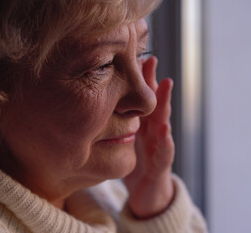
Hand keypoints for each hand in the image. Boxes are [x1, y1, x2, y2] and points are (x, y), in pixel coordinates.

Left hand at [123, 56, 174, 218]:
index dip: (136, 79)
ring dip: (164, 101)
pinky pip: (164, 151)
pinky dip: (165, 139)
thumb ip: (111, 123)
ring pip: (162, 120)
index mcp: (139, 124)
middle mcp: (150, 131)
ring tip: (165, 83)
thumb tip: (85, 105)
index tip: (131, 56)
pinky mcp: (161, 164)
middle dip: (152, 81)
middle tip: (150, 59)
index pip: (137, 98)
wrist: (145, 194)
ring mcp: (158, 145)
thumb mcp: (119, 141)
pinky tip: (163, 127)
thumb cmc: (132, 164)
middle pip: (151, 102)